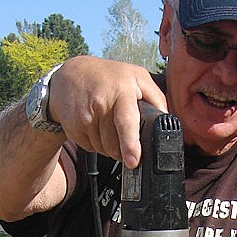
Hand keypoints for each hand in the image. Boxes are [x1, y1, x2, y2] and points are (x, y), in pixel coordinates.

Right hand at [46, 56, 166, 167]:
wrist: (70, 76)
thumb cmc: (108, 77)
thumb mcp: (136, 76)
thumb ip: (156, 98)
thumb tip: (166, 121)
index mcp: (121, 90)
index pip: (126, 121)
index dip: (130, 144)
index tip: (133, 161)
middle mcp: (101, 103)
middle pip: (115, 144)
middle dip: (123, 149)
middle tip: (123, 135)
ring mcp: (85, 117)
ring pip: (104, 149)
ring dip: (109, 146)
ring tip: (107, 123)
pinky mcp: (74, 128)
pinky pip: (91, 148)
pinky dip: (96, 142)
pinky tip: (95, 125)